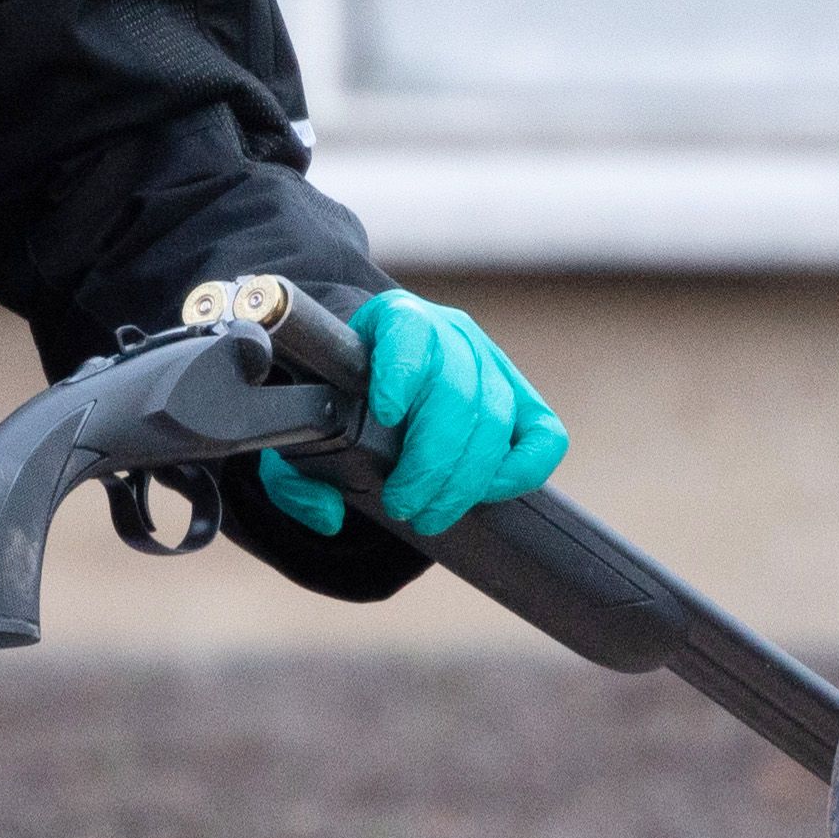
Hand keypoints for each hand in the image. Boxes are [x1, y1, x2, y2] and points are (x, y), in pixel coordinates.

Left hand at [258, 288, 567, 536]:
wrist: (372, 376)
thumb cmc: (335, 402)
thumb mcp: (299, 435)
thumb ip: (294, 478)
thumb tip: (329, 514)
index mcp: (393, 321)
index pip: (409, 334)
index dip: (402, 373)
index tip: (386, 413)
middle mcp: (450, 334)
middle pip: (458, 393)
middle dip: (431, 463)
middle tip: (403, 507)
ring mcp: (491, 365)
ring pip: (496, 419)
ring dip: (464, 481)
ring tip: (428, 516)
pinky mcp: (522, 399)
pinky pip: (544, 436)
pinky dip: (522, 471)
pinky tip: (484, 495)